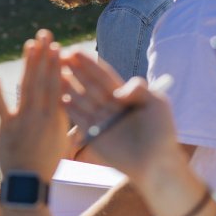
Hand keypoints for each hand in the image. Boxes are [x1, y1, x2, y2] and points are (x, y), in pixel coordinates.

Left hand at [0, 30, 69, 181]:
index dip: (56, 65)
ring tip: (29, 45)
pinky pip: (1, 106)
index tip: (57, 47)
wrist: (28, 184)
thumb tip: (70, 101)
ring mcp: (21, 120)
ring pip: (25, 87)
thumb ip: (64, 119)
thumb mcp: (63, 140)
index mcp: (56, 119)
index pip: (57, 86)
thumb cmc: (48, 163)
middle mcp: (39, 116)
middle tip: (44, 34)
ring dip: (27, 65)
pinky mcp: (5, 127)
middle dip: (43, 56)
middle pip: (42, 80)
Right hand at [61, 52, 179, 181]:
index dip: (90, 64)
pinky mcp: (94, 136)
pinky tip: (58, 97)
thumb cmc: (162, 133)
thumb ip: (139, 89)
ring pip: (81, 100)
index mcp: (126, 96)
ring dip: (67, 87)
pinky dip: (68, 109)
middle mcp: (111, 107)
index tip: (75, 52)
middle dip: (75, 71)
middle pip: (90, 85)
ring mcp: (101, 121)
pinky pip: (78, 119)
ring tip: (54, 74)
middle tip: (59, 56)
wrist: (156, 164)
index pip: (104, 76)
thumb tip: (119, 90)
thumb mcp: (156, 103)